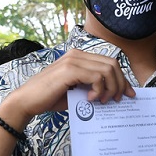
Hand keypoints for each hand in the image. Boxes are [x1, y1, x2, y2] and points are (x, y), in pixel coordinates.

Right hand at [0, 49, 134, 123]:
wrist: (27, 101)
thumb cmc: (49, 98)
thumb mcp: (76, 91)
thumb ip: (92, 88)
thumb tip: (113, 94)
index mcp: (79, 57)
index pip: (109, 63)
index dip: (122, 78)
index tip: (128, 94)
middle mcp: (77, 54)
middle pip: (113, 64)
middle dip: (120, 84)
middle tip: (117, 100)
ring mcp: (73, 60)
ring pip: (108, 69)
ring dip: (110, 88)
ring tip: (102, 101)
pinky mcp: (70, 69)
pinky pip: (97, 76)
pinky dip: (99, 90)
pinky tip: (90, 99)